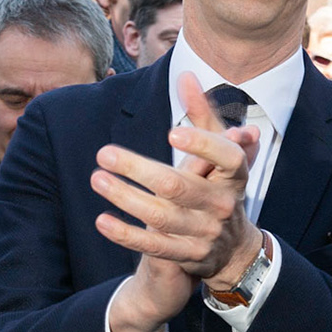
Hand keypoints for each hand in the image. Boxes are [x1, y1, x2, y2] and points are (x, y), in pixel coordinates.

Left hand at [97, 71, 261, 331]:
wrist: (233, 248)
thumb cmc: (218, 185)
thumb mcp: (218, 152)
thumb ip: (202, 114)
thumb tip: (186, 75)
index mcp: (234, 175)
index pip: (226, 158)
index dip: (202, 144)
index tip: (171, 131)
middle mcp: (223, 204)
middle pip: (178, 186)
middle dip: (138, 169)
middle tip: (104, 153)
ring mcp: (205, 233)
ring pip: (161, 216)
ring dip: (125, 198)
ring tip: (97, 179)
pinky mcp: (188, 256)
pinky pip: (153, 246)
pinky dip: (126, 234)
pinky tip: (102, 219)